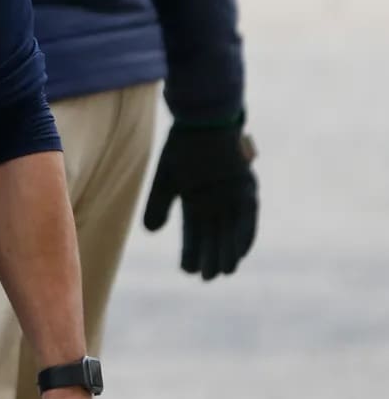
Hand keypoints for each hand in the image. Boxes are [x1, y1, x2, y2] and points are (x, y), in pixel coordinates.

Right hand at [143, 120, 258, 280]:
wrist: (205, 121)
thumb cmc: (183, 148)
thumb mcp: (166, 180)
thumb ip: (159, 205)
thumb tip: (151, 232)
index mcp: (195, 200)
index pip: (193, 233)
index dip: (191, 252)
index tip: (187, 270)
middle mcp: (215, 202)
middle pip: (213, 236)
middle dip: (210, 257)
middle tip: (206, 278)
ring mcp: (232, 196)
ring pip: (231, 231)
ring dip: (228, 251)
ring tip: (223, 271)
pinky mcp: (246, 189)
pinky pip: (248, 218)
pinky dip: (244, 234)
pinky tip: (239, 251)